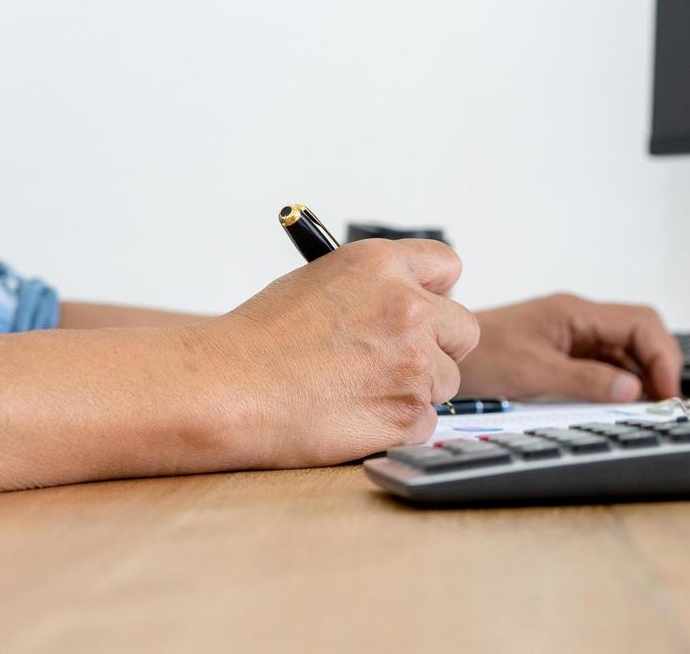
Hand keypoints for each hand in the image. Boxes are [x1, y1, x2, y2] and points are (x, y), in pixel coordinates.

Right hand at [194, 238, 480, 468]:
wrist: (227, 388)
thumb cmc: (259, 340)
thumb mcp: (319, 281)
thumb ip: (374, 289)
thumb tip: (410, 305)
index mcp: (382, 264)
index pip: (447, 267)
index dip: (435, 293)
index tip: (424, 310)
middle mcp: (408, 307)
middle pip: (462, 330)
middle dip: (437, 347)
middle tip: (394, 362)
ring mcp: (414, 363)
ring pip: (445, 381)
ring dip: (413, 390)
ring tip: (357, 393)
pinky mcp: (409, 414)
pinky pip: (425, 423)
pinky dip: (398, 427)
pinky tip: (354, 417)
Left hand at [456, 294, 680, 402]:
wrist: (442, 356)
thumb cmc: (481, 358)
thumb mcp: (535, 372)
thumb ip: (586, 380)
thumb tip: (633, 389)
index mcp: (575, 313)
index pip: (640, 323)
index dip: (662, 356)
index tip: (666, 391)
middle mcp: (578, 319)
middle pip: (638, 334)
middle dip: (656, 366)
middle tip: (660, 403)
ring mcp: (571, 335)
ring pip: (623, 351)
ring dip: (637, 377)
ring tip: (641, 408)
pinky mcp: (562, 352)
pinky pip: (602, 364)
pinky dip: (615, 383)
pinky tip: (614, 404)